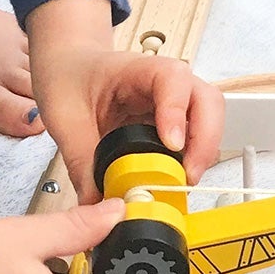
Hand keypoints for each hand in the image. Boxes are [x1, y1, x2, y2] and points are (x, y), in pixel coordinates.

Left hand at [29, 31, 226, 203]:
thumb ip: (81, 162)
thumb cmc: (69, 79)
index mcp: (138, 69)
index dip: (177, 112)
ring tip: (179, 182)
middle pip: (207, 101)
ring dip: (202, 152)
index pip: (173, 80)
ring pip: (209, 119)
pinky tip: (172, 178)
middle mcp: (165, 83)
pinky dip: (191, 160)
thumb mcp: (66, 119)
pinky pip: (195, 138)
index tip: (172, 145)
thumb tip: (96, 204)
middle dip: (204, 141)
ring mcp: (174, 101)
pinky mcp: (173, 122)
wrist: (68, 68)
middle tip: (186, 176)